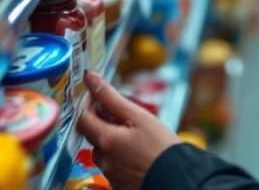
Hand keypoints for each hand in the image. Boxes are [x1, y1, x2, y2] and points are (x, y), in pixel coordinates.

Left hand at [77, 71, 180, 189]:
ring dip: (114, 139)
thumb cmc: (160, 147)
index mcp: (105, 140)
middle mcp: (103, 160)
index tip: (99, 95)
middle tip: (125, 115)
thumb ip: (111, 97)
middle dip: (104, 121)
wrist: (176, 178)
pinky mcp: (119, 184)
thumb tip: (91, 78)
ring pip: (105, 150)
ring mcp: (110, 174)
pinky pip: (114, 165)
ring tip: (136, 135)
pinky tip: (138, 152)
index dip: (88, 103)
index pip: (82, 118)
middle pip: (93, 134)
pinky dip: (121, 155)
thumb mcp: (138, 116)